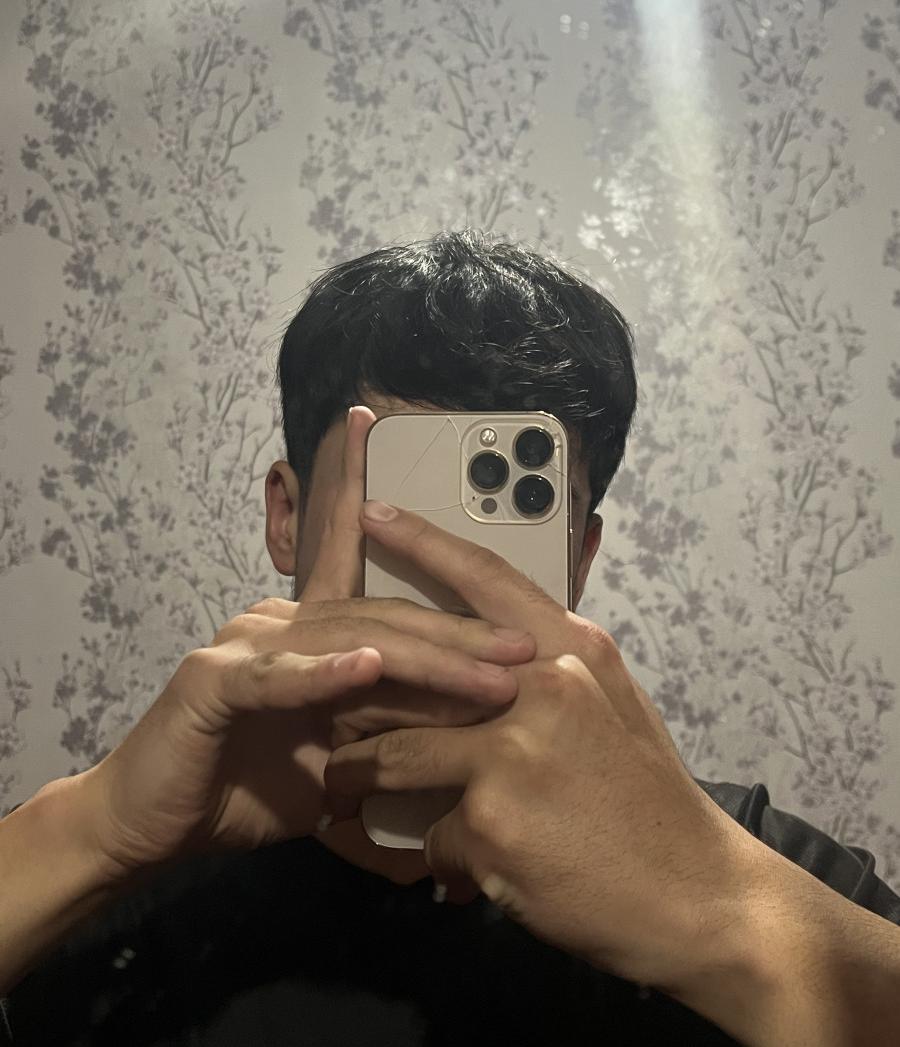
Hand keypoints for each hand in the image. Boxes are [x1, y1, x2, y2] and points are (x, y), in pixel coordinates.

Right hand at [86, 410, 533, 880]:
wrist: (157, 825)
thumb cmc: (247, 787)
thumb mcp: (339, 757)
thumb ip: (391, 728)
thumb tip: (470, 727)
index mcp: (310, 630)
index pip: (351, 558)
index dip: (359, 490)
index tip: (370, 422)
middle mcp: (280, 620)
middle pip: (383, 615)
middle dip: (460, 632)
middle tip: (525, 648)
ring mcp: (245, 642)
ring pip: (347, 640)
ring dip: (421, 658)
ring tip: (484, 673)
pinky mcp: (212, 680)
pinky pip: (278, 675)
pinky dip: (325, 674)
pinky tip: (366, 668)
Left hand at [325, 501, 768, 995]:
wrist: (700, 897)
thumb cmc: (652, 802)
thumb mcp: (612, 709)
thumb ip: (553, 675)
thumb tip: (497, 663)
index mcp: (573, 650)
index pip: (486, 578)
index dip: (424, 541)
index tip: (374, 513)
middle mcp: (540, 687)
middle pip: (414, 676)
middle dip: (357, 700)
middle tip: (327, 715)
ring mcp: (511, 753)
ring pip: (394, 758)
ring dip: (362, 780)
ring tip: (345, 794)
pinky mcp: (490, 823)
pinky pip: (427, 835)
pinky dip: (434, 855)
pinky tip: (459, 870)